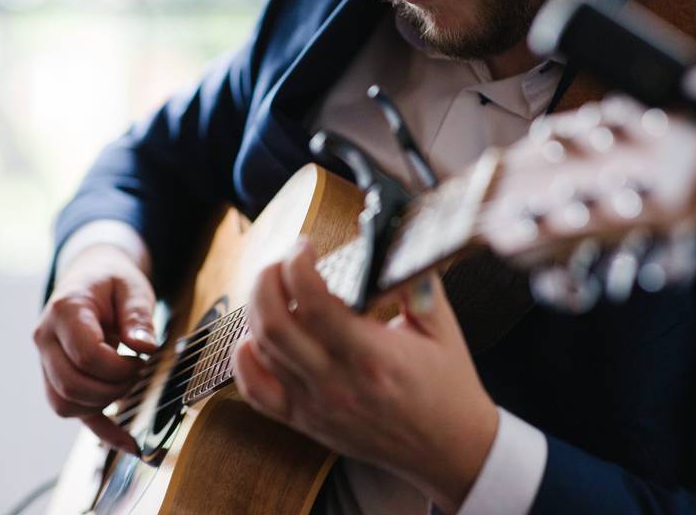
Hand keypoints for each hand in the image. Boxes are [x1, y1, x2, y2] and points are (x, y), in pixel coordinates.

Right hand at [34, 243, 157, 452]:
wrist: (90, 275)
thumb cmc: (112, 281)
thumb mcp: (132, 287)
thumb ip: (138, 316)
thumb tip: (144, 347)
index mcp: (64, 311)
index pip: (85, 356)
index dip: (118, 367)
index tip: (141, 358)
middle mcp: (45, 339)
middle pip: (72, 384)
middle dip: (113, 387)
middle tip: (137, 371)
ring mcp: (46, 361)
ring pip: (64, 403)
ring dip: (103, 402)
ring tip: (127, 381)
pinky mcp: (55, 377)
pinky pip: (71, 411)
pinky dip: (100, 430)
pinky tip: (129, 443)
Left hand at [232, 239, 498, 512]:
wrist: (450, 451)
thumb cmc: (447, 387)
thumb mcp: (442, 327)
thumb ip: (416, 283)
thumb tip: (390, 244)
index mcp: (373, 357)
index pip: (314, 305)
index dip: (298, 266)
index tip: (305, 246)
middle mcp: (337, 384)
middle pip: (274, 325)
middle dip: (267, 280)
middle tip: (282, 261)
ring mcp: (316, 406)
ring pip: (260, 351)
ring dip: (257, 310)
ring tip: (275, 289)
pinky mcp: (305, 421)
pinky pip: (255, 392)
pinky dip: (244, 359)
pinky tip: (255, 335)